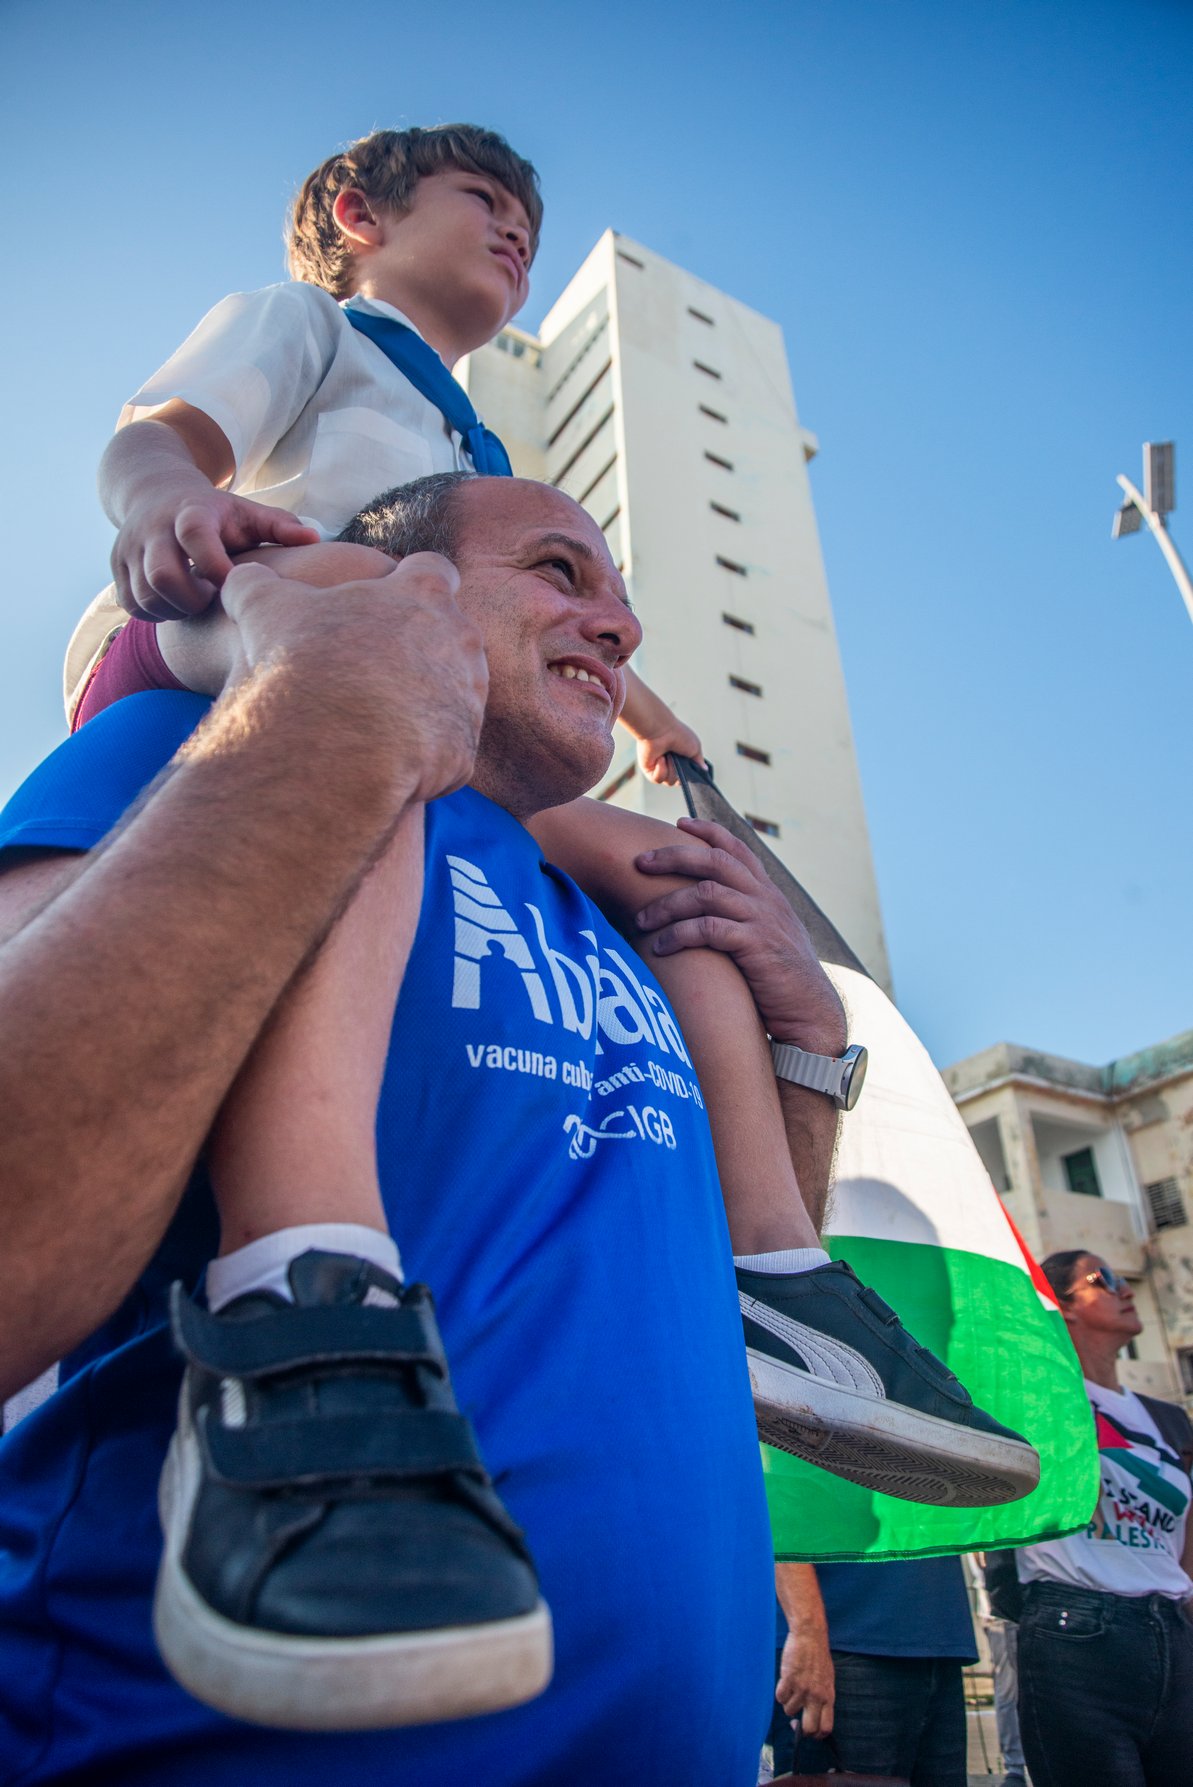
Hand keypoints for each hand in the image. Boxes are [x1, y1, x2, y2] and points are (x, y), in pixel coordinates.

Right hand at [112, 485, 319, 620]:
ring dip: (172, 610)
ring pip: (143, 594)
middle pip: (161, 574)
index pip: (195, 537)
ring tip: (194, 601)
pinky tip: (175, 604)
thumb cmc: (217, 514)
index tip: (233, 586)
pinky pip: (129, 603)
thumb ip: (280, 527)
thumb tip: (316, 540)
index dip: (216, 568)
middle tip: (210, 600)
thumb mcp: (248, 513)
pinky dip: (153, 613)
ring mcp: (129, 546)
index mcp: (191, 512)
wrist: (156, 491)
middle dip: (190, 600)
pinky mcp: (116, 564)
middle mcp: (154, 528)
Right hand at [219, 549, 487, 805]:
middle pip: (452, 634)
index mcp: (422, 593)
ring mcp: (468, 695)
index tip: (392, 600)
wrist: (332, 742)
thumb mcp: (265, 610)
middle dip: (422, 648)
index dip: (412, 584)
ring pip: (456, 692)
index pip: (434, 571)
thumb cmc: (301, 663)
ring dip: (426, 699)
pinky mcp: (465, 747)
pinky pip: (448, 746)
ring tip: (379, 717)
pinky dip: (423, 750)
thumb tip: (241, 577)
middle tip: (378, 669)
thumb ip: (257, 584)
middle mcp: (460, 638)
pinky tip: (386, 757)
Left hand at [633, 817, 845, 1049]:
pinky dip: (679, 935)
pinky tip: (660, 948)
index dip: (708, 831)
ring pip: (706, 894)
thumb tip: (710, 913)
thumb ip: (745, 918)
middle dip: (673, 857)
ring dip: (667, 905)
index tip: (678, 823)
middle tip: (639, 863)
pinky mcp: (756, 946)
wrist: (810, 1012)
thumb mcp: (767, 937)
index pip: (737, 848)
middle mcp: (766, 899)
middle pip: (715, 861)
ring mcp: (762, 920)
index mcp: (768, 893)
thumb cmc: (780, 980)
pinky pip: (709, 929)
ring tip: (640, 920)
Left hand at [635, 718, 705, 785]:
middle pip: (678, 781)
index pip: (686, 776)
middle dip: (680, 772)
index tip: (691, 768)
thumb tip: (704, 769)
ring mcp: (659, 768)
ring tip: (667, 756)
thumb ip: (699, 761)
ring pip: (669, 782)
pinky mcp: (649, 770)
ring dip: (671, 769)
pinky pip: (658, 779)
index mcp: (680, 759)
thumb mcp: (695, 747)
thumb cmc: (678, 735)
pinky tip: (660, 758)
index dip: (689, 775)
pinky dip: (661, 769)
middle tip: (678, 759)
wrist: (661, 731)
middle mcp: (669, 765)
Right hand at [775, 1622, 834, 1736]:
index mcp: (828, 1697)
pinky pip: (780, 1698)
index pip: (826, 1728)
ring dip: (788, 1704)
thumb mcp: (828, 1679)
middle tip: (796, 1722)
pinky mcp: (788, 1680)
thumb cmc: (819, 1656)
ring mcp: (802, 1689)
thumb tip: (816, 1714)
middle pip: (809, 1728)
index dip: (817, 1734)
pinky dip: (780, 1693)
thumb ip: (823, 1697)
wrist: (810, 1636)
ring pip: (790, 1711)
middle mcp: (816, 1696)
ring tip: (792, 1690)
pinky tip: (785, 1682)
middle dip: (800, 1729)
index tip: (810, 1730)